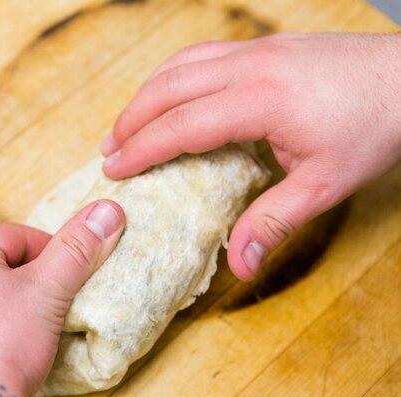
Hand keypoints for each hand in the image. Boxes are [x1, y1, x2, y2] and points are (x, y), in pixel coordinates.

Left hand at [0, 200, 124, 396]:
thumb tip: (107, 211)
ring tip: (26, 329)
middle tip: (49, 304)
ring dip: (4, 302)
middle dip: (26, 278)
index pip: (15, 236)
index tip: (67, 275)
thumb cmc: (3, 349)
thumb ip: (77, 249)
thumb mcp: (48, 292)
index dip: (49, 251)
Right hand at [100, 32, 400, 279]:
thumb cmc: (376, 127)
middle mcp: (249, 67)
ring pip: (181, 63)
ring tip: (127, 123)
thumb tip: (239, 265)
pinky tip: (169, 93)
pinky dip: (173, 75)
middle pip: (169, 88)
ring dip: (147, 93)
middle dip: (131, 119)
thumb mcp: (325, 185)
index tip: (113, 169)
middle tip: (108, 150)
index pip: (181, 125)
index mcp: (260, 101)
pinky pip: (202, 53)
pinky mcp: (265, 45)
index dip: (141, 149)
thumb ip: (274, 222)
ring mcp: (257, 49)